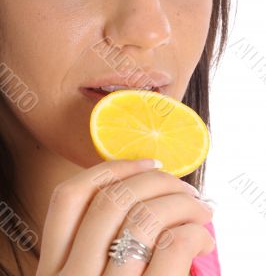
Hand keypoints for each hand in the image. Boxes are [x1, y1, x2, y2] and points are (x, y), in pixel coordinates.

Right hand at [36, 159, 213, 275]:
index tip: (148, 162)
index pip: (70, 196)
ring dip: (181, 202)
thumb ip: (100, 246)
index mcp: (54, 268)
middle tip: (185, 187)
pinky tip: (202, 238)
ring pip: (142, 219)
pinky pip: (168, 251)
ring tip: (201, 209)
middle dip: (158, 180)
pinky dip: (192, 233)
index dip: (111, 169)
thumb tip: (146, 197)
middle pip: (113, 200)